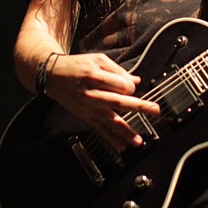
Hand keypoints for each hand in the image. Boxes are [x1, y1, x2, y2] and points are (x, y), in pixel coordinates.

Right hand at [44, 53, 159, 150]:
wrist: (52, 75)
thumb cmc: (77, 65)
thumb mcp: (97, 60)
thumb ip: (118, 70)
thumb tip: (136, 81)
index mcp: (95, 76)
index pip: (121, 85)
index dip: (130, 86)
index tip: (131, 86)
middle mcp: (92, 94)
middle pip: (119, 102)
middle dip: (139, 107)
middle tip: (155, 110)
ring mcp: (88, 107)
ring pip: (110, 120)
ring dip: (125, 131)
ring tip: (138, 141)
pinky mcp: (85, 116)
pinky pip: (100, 129)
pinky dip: (110, 139)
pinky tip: (121, 147)